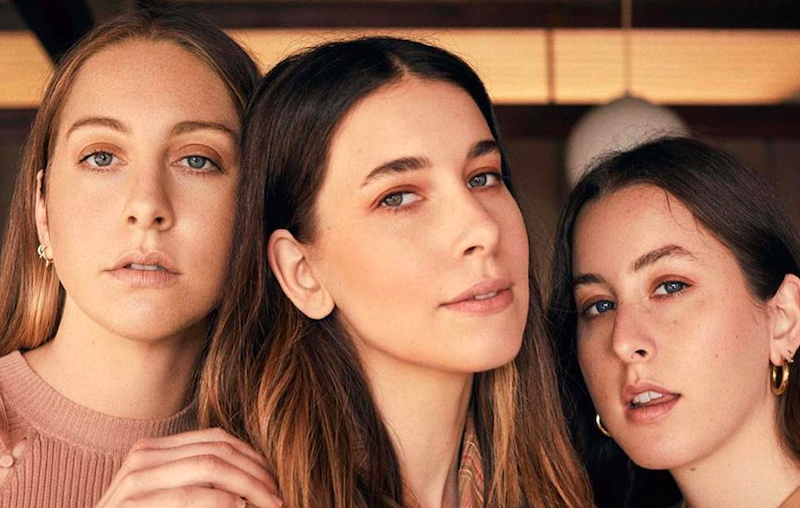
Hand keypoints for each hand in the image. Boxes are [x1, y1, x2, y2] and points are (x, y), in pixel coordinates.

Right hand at [95, 428, 281, 507]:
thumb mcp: (172, 496)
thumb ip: (202, 482)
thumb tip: (257, 478)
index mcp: (155, 449)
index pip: (216, 439)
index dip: (252, 456)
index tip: (274, 478)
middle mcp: (144, 455)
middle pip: (217, 450)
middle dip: (255, 472)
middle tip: (279, 496)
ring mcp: (135, 478)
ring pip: (208, 466)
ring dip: (247, 485)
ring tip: (268, 503)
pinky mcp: (132, 502)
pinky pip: (188, 495)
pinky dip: (219, 501)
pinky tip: (239, 507)